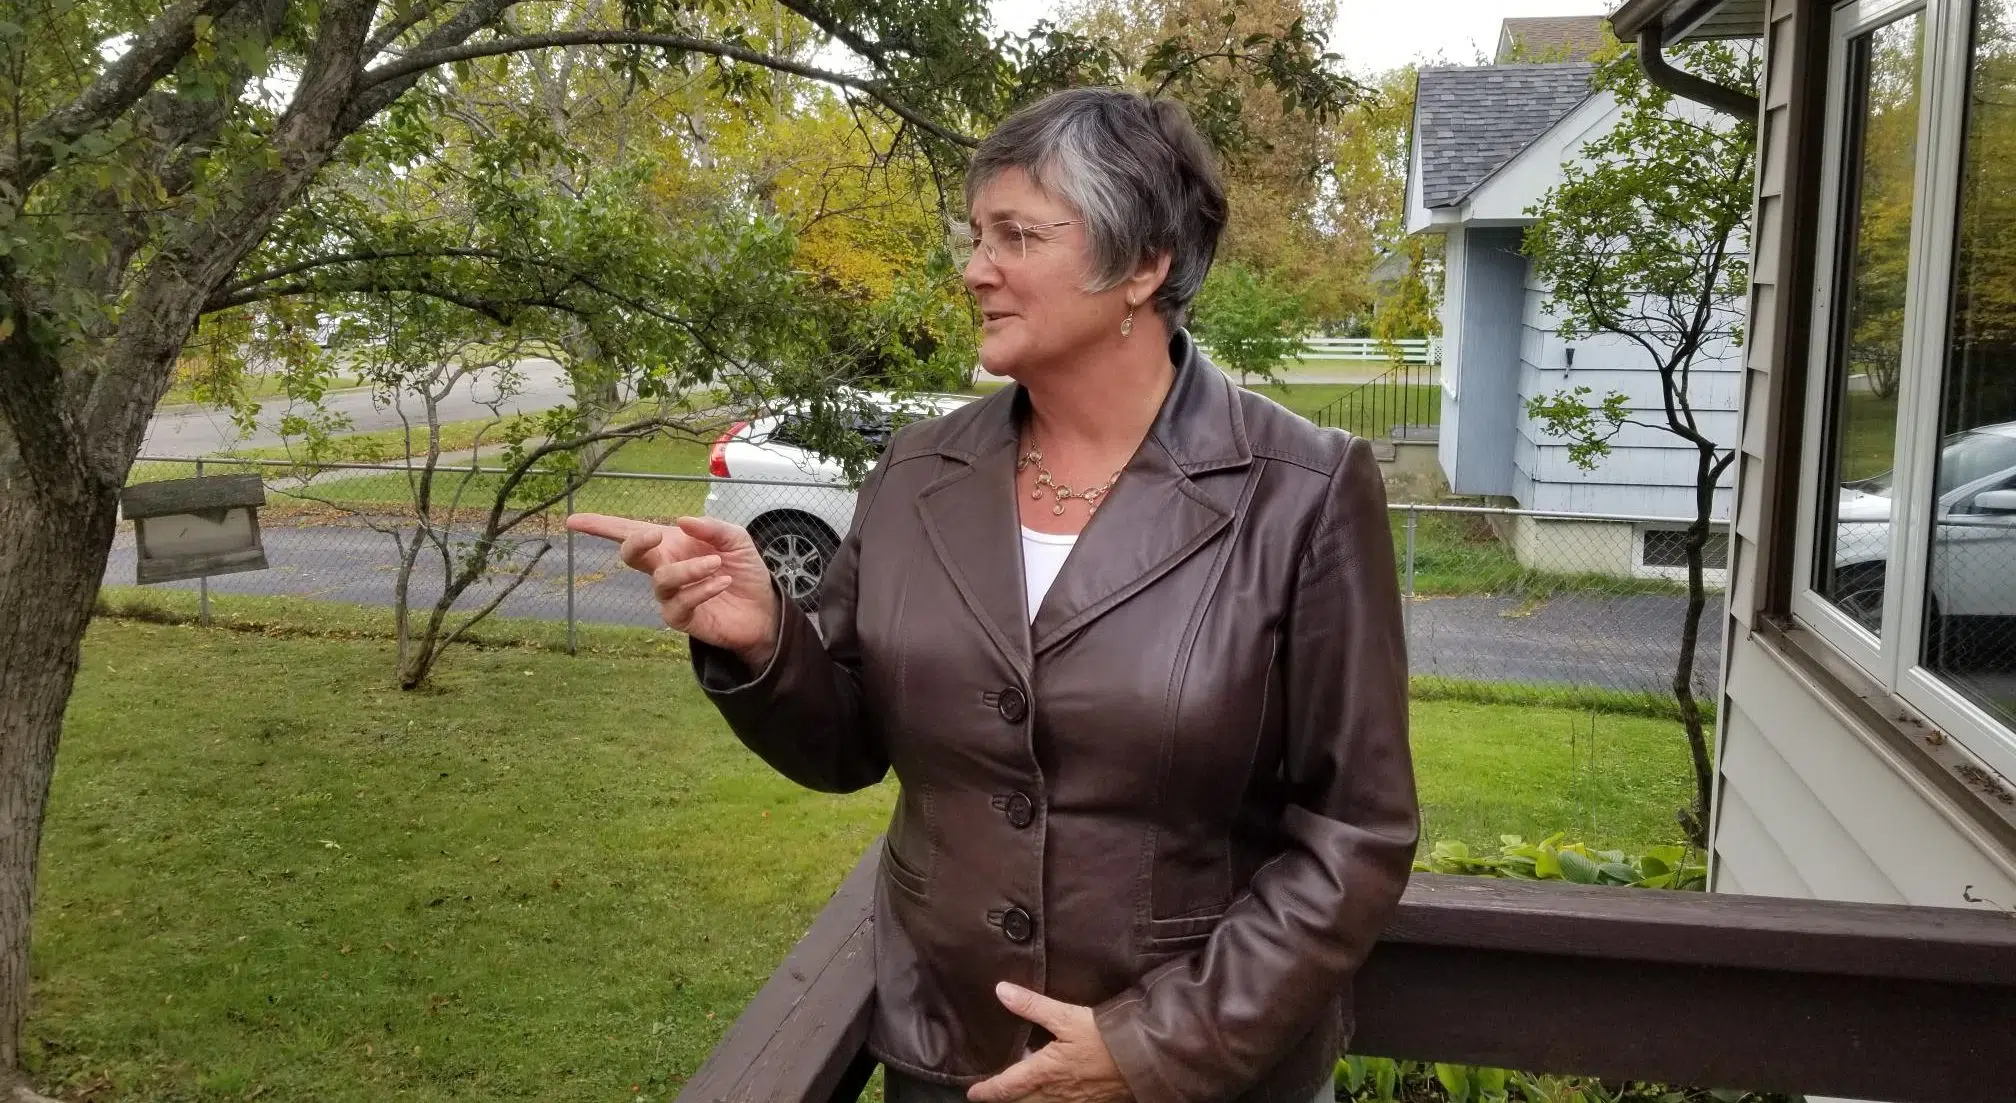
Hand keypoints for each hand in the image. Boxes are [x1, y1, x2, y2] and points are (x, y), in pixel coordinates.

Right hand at [565, 513, 778, 666]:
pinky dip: (701, 589)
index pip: (630, 532)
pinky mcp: (680, 618)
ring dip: (689, 569)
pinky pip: (680, 602)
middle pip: (630, 555)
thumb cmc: (743, 571)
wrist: (762, 609)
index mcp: (671, 545)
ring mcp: (669, 595)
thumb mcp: (736, 540)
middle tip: (656, 536)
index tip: (572, 521)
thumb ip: (712, 527)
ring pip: (662, 579)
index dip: (600, 526)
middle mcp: (664, 568)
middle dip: (635, 543)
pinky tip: (721, 583)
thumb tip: (681, 520)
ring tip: (717, 564)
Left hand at [967, 983, 1131, 1102]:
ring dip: (1028, 1099)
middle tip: (993, 1094)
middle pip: (1022, 1102)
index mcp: (1045, 1072)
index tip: (973, 1093)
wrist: (1145, 1058)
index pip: (1007, 1087)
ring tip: (1020, 1090)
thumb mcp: (1067, 1016)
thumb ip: (1033, 1005)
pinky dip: (1050, 1098)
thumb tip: (1002, 991)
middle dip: (1006, 1099)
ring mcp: (1075, 1099)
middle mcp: (1056, 1092)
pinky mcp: (1093, 1100)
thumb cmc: (1105, 1037)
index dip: (988, 1091)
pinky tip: (1055, 1087)